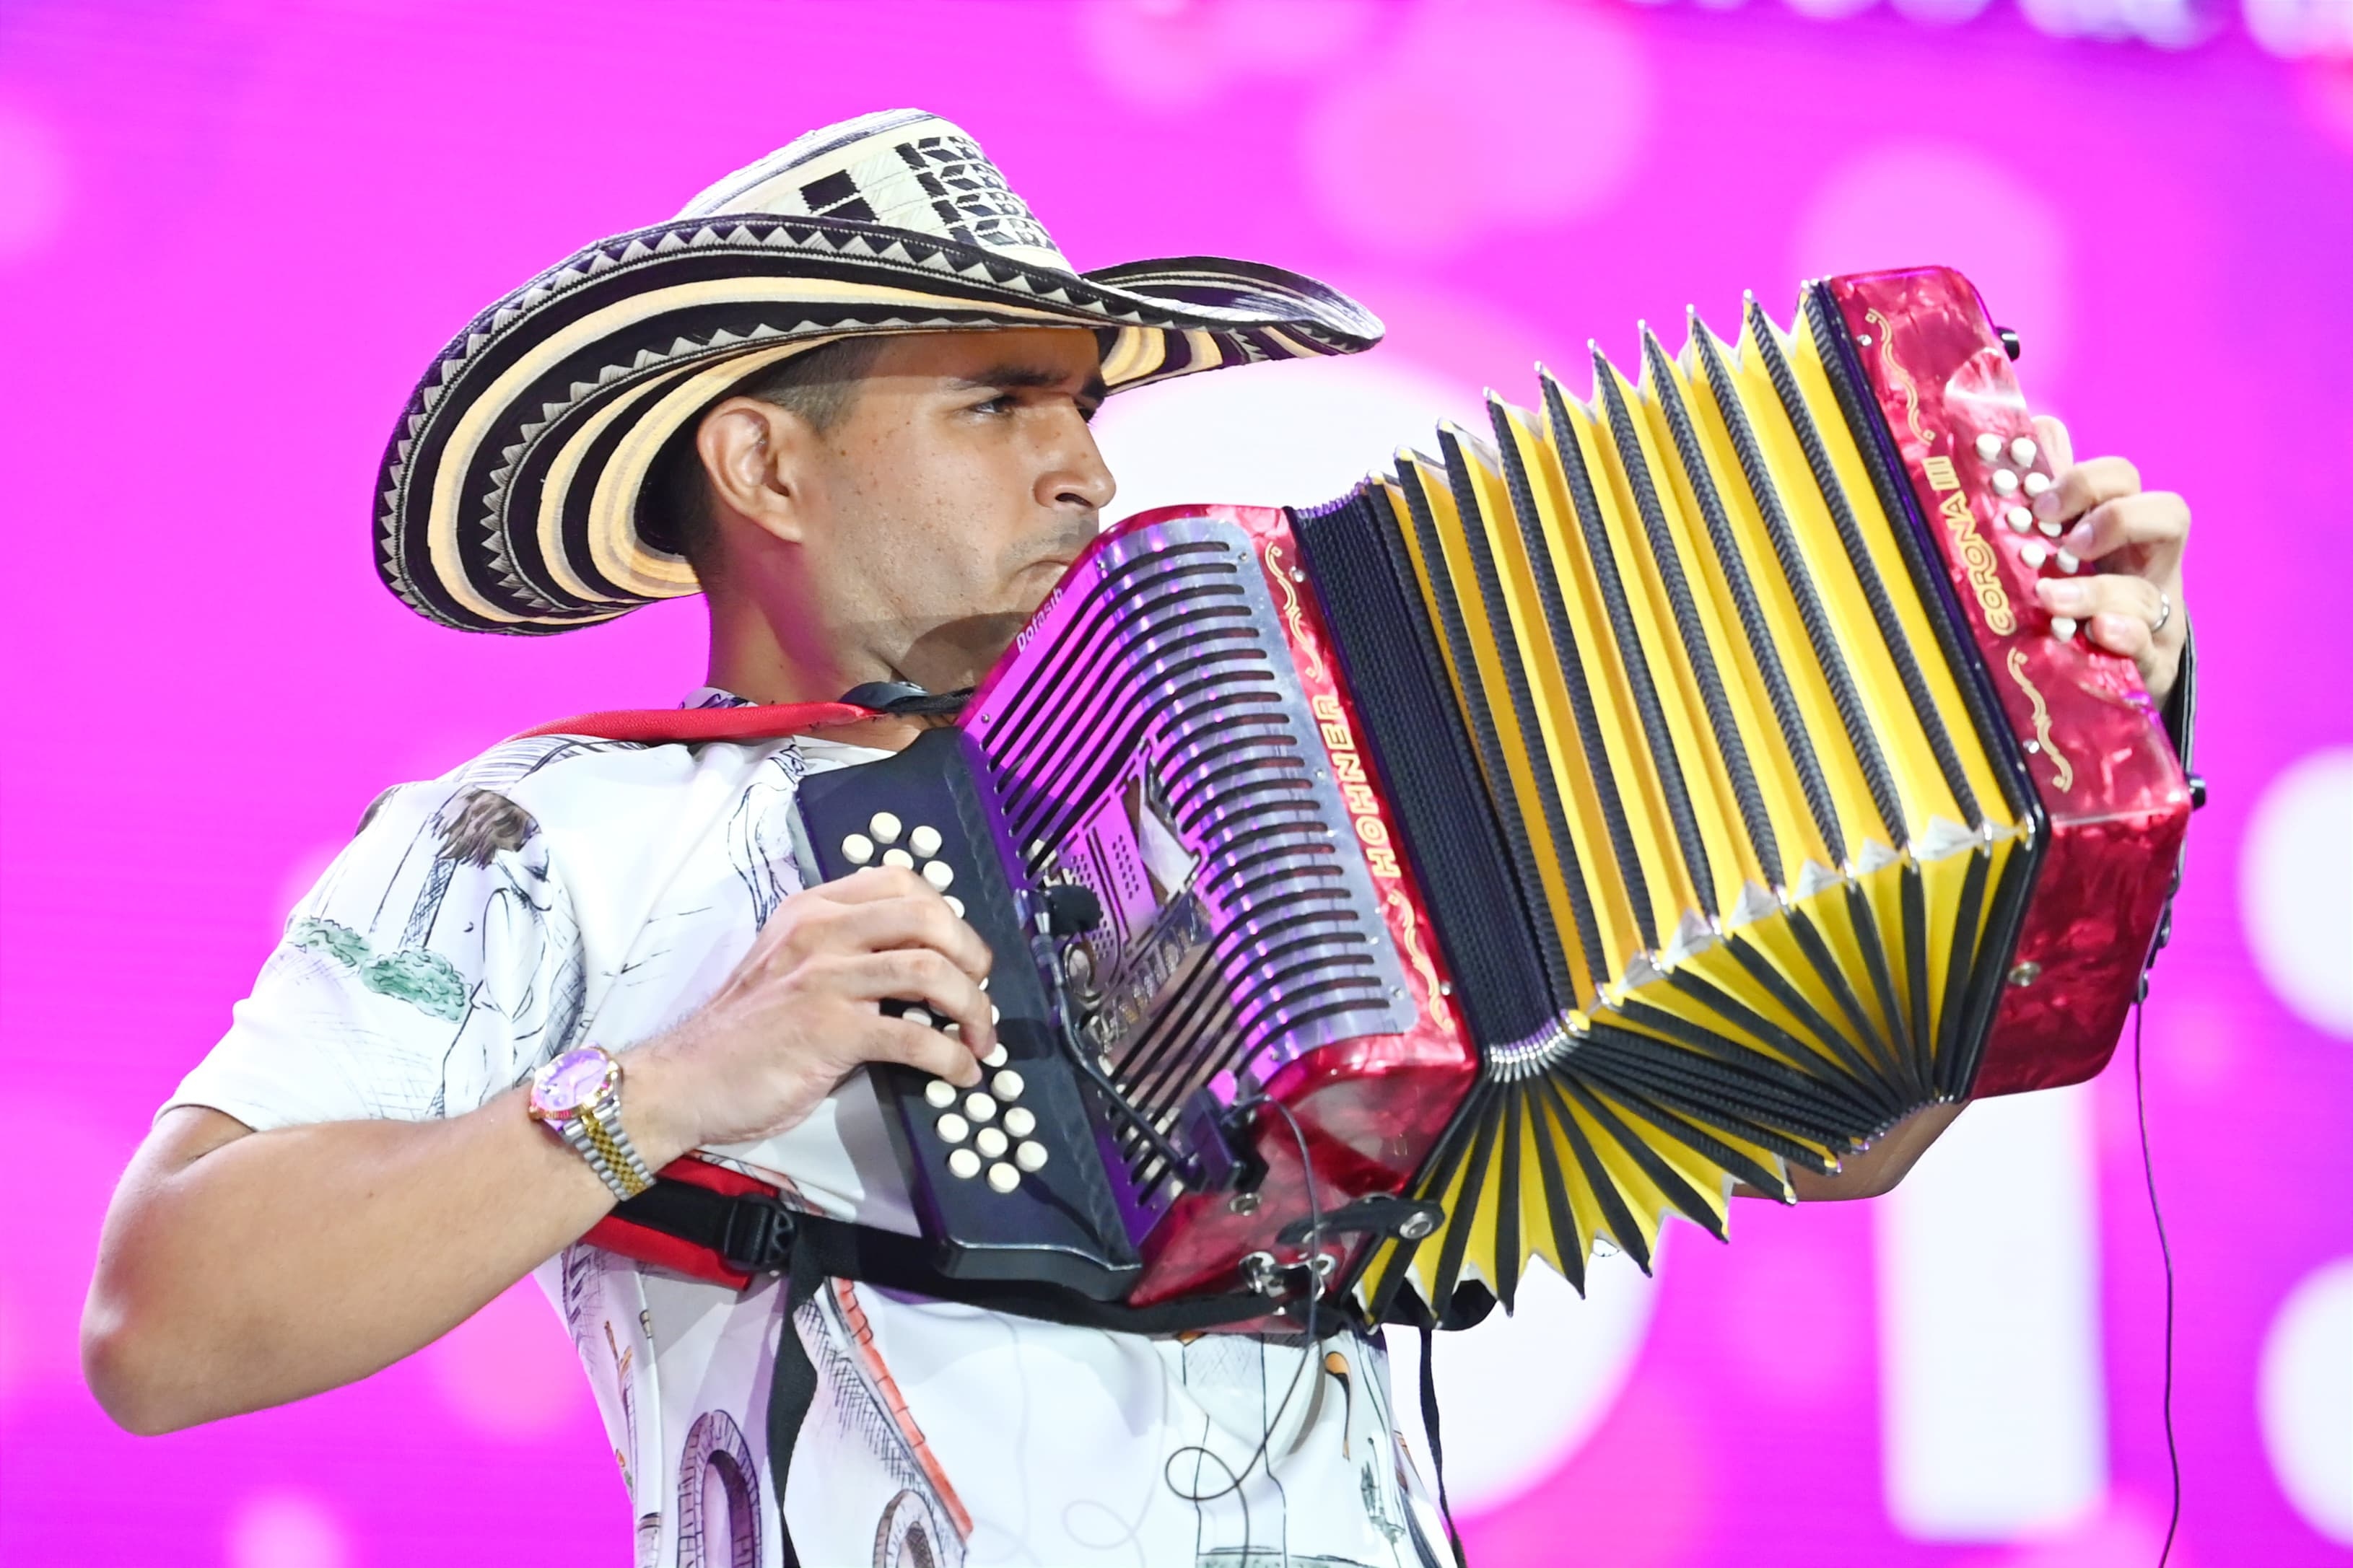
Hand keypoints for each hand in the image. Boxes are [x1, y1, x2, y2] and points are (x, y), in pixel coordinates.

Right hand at [628, 866, 994, 1155]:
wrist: (684, 1080)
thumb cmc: (741, 1034)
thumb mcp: (790, 967)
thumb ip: (844, 954)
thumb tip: (920, 968)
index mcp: (813, 912)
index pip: (901, 882)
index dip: (948, 915)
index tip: (963, 951)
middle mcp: (820, 933)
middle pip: (928, 916)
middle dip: (973, 957)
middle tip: (982, 993)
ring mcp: (824, 979)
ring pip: (930, 969)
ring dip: (973, 1008)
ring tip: (980, 1039)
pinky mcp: (828, 1030)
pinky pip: (913, 1035)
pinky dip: (949, 1056)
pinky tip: (957, 1072)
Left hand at [2022, 415, 2189, 704]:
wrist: (2116, 669)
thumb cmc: (2085, 593)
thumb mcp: (2067, 543)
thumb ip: (2053, 491)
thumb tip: (2034, 426)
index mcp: (2123, 530)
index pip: (2124, 482)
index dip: (2085, 479)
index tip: (2034, 496)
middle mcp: (2149, 565)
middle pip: (2166, 514)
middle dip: (2112, 516)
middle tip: (2056, 536)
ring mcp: (2155, 614)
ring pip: (2145, 590)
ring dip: (2095, 589)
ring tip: (2048, 595)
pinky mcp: (2150, 663)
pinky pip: (2148, 645)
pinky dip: (2124, 635)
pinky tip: (2097, 633)